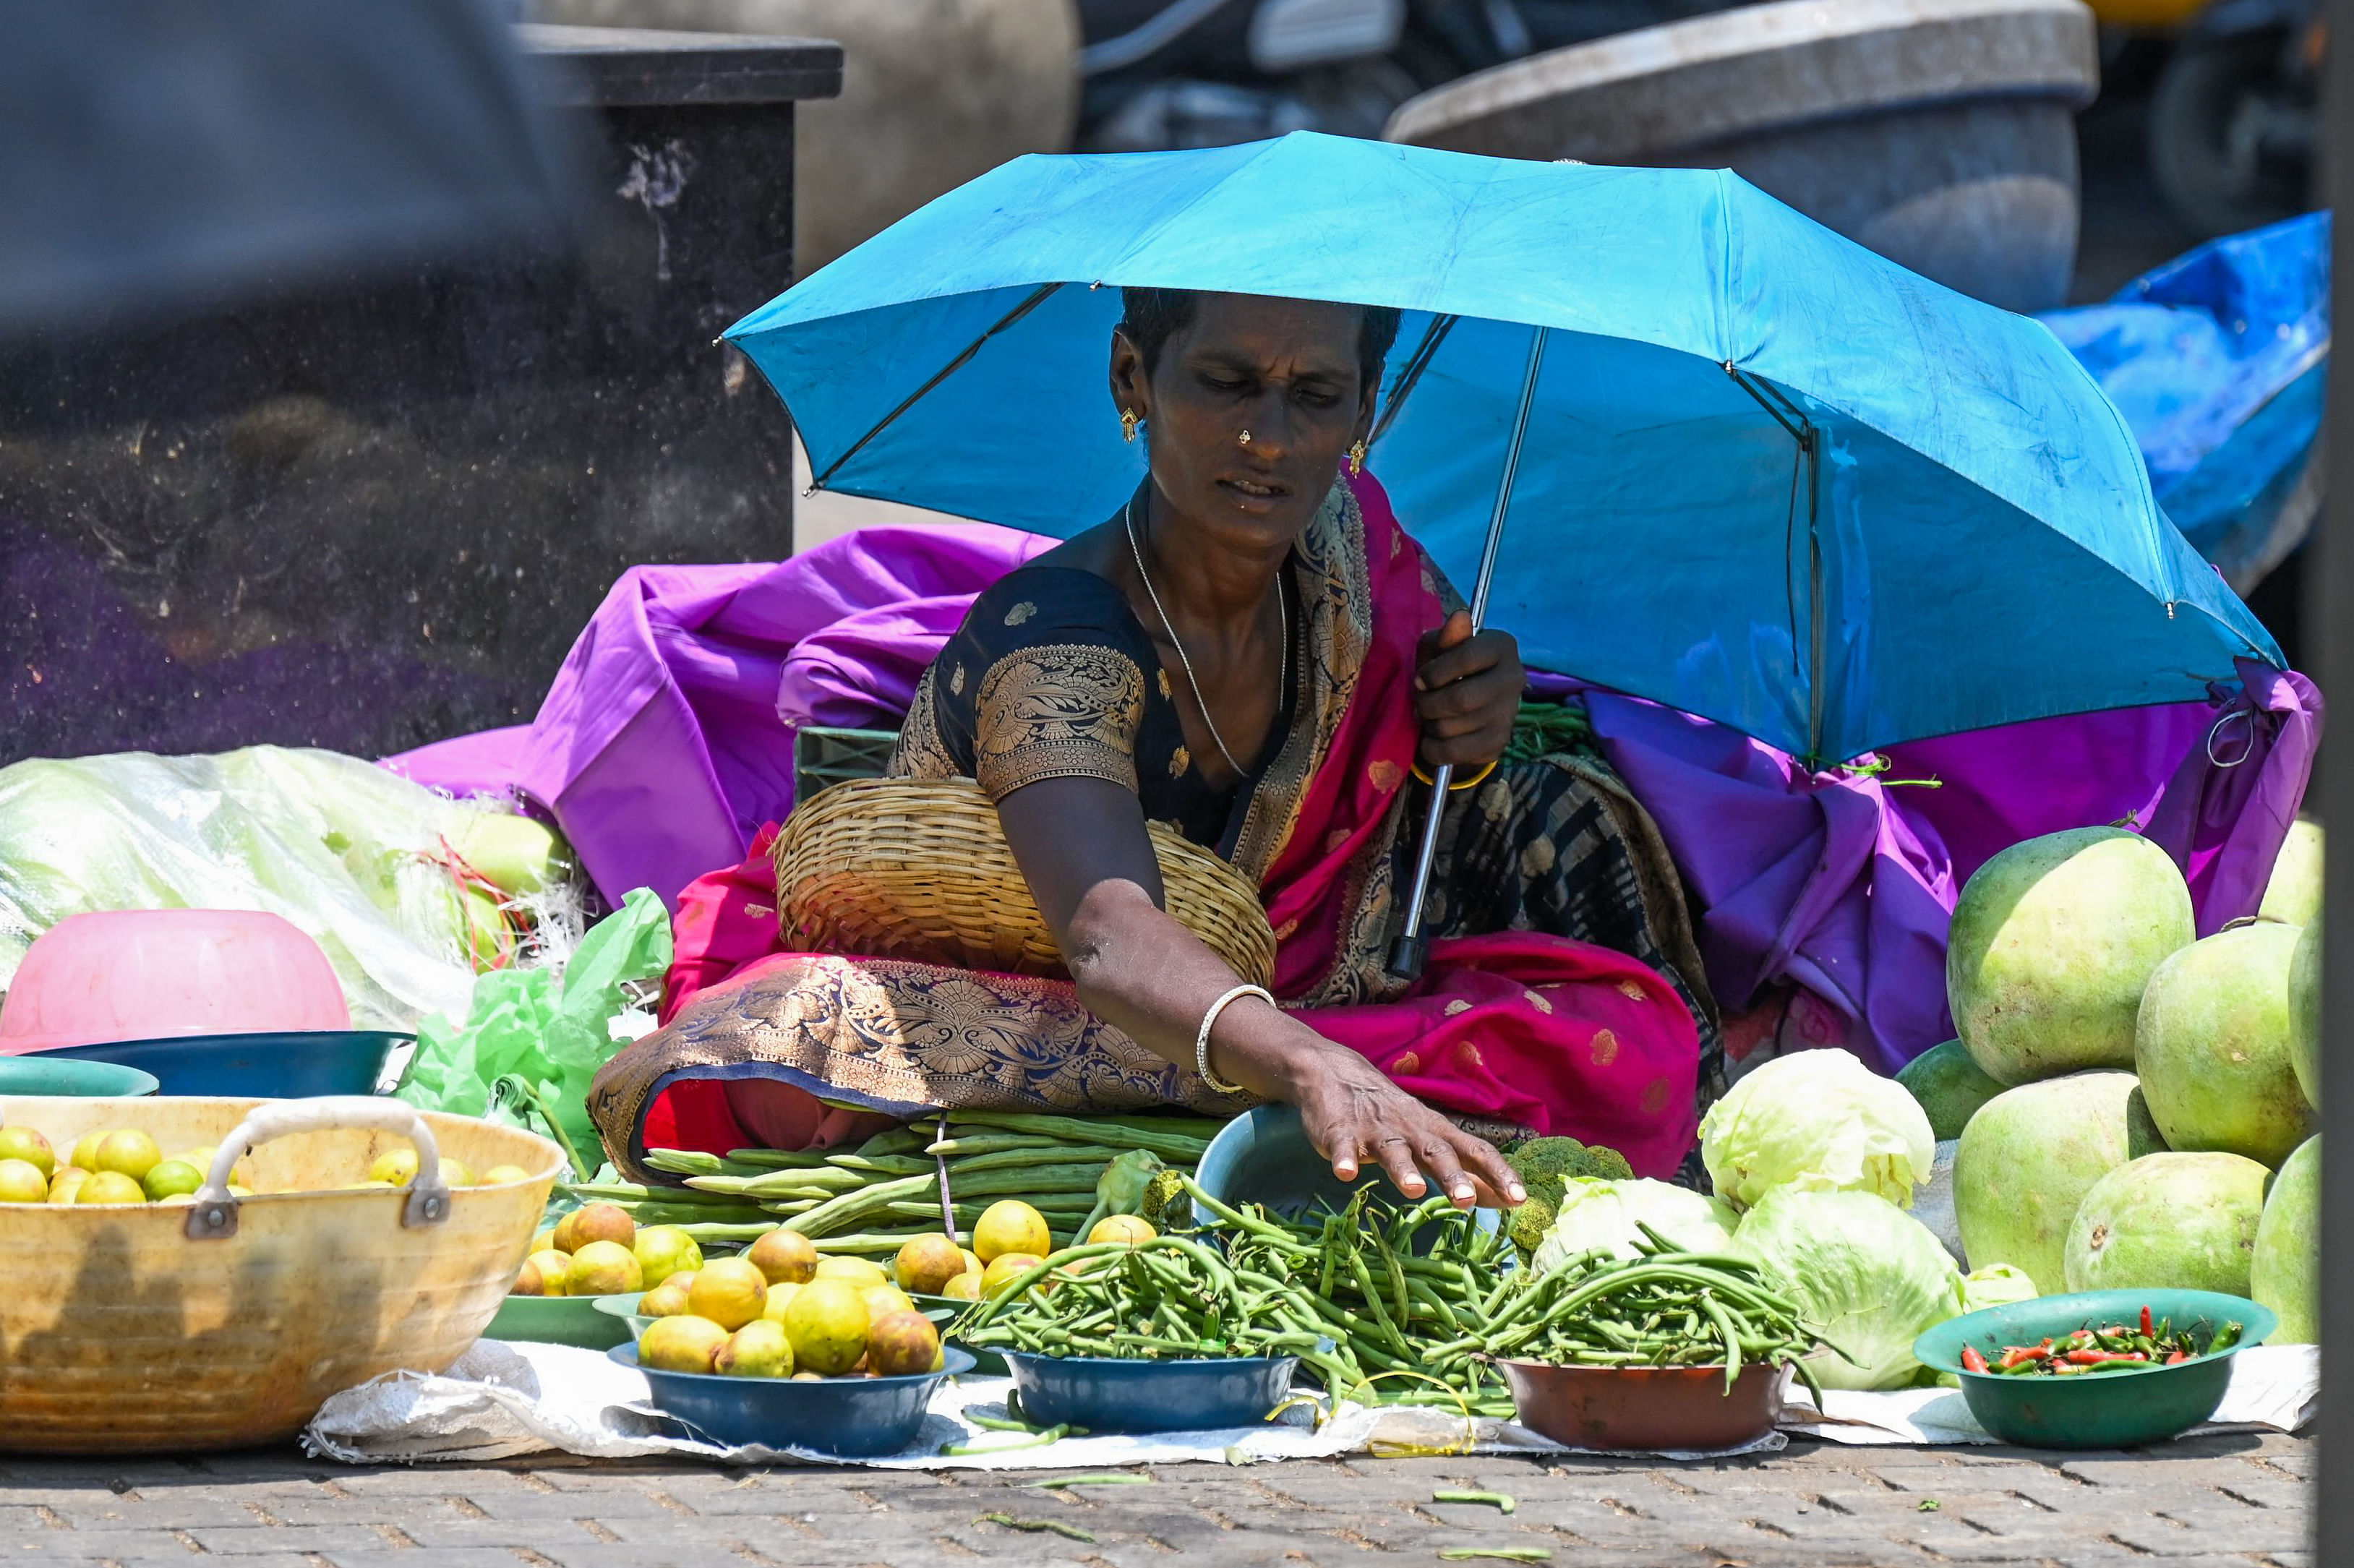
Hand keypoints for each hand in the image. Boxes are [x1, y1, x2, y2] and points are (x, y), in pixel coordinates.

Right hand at [1280, 1041, 1526, 1208]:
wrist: (1337, 1074)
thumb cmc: (1394, 1117)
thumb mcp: (1430, 1139)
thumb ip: (1463, 1170)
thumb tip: (1503, 1201)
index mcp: (1438, 1133)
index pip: (1477, 1152)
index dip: (1499, 1174)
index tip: (1520, 1200)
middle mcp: (1412, 1130)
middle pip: (1437, 1152)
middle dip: (1453, 1176)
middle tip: (1466, 1202)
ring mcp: (1376, 1131)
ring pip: (1393, 1151)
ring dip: (1403, 1170)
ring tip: (1412, 1190)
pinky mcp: (1341, 1132)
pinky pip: (1343, 1147)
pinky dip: (1345, 1159)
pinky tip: (1345, 1173)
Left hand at [1415, 610, 1521, 770]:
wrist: (1467, 704)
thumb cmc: (1446, 667)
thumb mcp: (1438, 648)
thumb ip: (1445, 637)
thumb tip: (1460, 617)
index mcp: (1501, 646)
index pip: (1467, 657)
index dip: (1435, 672)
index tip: (1421, 679)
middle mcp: (1514, 678)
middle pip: (1460, 699)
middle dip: (1428, 703)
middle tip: (1421, 701)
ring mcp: (1508, 714)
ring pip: (1452, 727)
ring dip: (1429, 723)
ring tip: (1431, 716)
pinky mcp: (1498, 743)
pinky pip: (1453, 752)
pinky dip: (1432, 748)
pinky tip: (1432, 738)